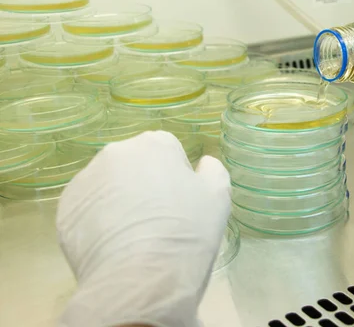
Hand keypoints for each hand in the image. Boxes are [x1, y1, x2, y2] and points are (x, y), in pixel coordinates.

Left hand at [57, 131, 230, 326]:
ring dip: (120, 202)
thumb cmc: (187, 231)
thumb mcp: (218, 197)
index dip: (177, 178)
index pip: (168, 151)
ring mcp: (85, 180)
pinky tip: (113, 247)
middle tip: (159, 220)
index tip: (182, 204)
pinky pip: (87, 210)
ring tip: (134, 237)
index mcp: (154, 144)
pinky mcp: (65, 210)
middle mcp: (116, 153)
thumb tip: (203, 164)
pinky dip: (98, 223)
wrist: (141, 279)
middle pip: (135, 166)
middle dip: (145, 186)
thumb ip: (212, 171)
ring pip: (108, 187)